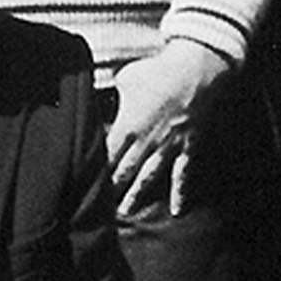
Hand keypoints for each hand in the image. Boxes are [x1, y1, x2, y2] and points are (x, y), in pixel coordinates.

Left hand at [109, 43, 224, 210]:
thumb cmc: (159, 70)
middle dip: (111, 190)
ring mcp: (169, 145)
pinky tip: (179, 210)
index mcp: (128, 124)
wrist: (198, 68)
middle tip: (98, 208)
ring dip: (137, 195)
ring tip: (126, 212)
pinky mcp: (188, 145)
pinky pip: (183, 173)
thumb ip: (113, 94)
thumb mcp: (126, 78)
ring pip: (149, 176)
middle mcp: (147, 140)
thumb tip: (98, 96)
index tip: (83, 184)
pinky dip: (181, 192)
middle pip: (124, 171)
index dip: (94, 171)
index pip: (106, 154)